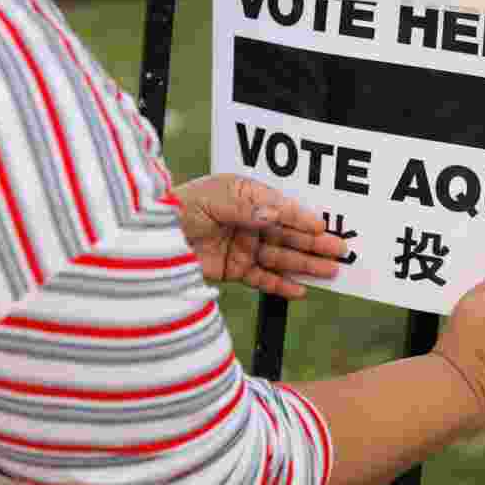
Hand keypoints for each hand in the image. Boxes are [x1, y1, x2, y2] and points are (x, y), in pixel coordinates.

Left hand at [173, 174, 345, 298]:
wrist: (145, 240)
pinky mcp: (232, 269)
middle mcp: (246, 220)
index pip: (279, 207)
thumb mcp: (212, 199)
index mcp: (243, 196)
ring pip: (279, 256)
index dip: (301, 217)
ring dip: (305, 263)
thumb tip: (277, 213)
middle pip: (286, 233)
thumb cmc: (175, 208)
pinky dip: (280, 284)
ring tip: (329, 270)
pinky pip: (262, 278)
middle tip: (339, 249)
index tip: (321, 226)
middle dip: (312, 242)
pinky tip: (300, 289)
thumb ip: (246, 207)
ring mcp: (241, 246)